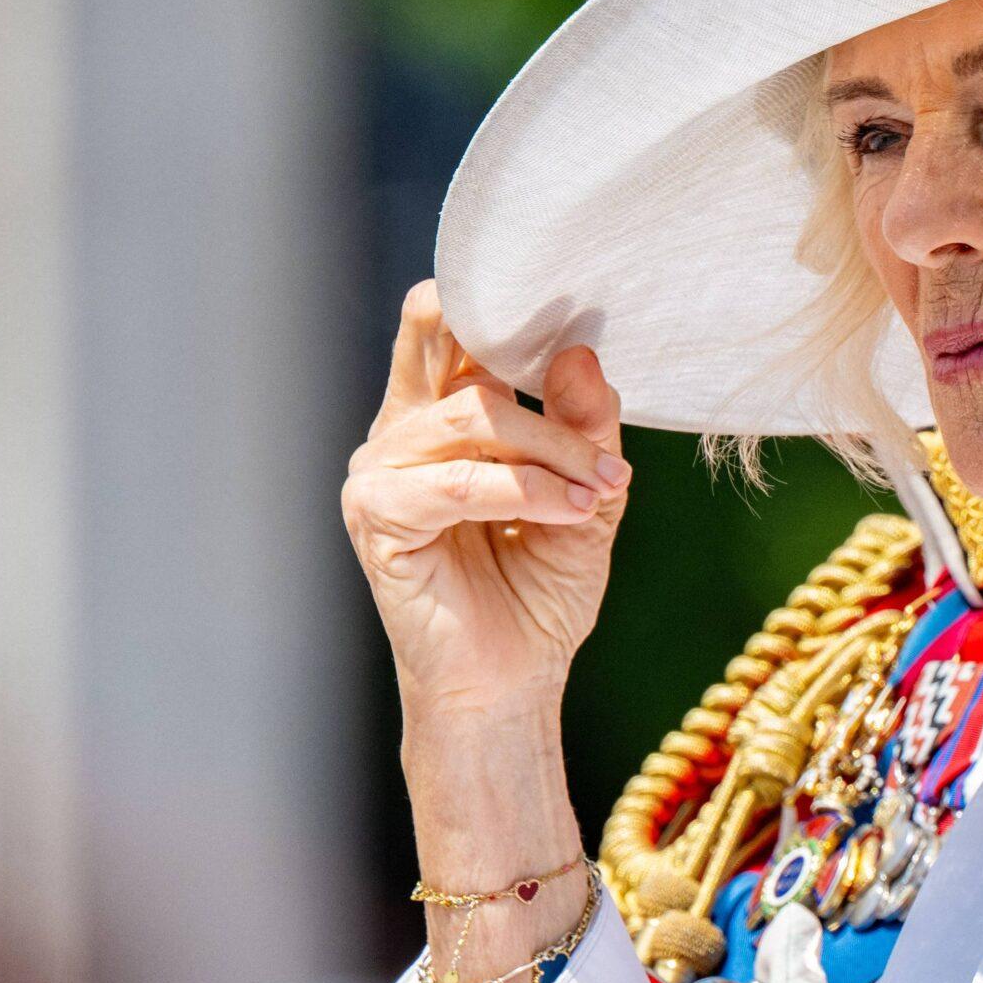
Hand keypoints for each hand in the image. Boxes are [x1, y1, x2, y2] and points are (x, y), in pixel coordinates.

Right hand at [342, 279, 630, 714]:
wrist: (513, 682)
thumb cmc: (540, 590)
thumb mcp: (588, 492)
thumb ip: (587, 425)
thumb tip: (580, 352)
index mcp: (445, 410)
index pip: (448, 321)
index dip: (494, 300)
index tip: (568, 306)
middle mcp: (404, 429)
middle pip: (451, 342)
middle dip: (538, 377)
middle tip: (604, 444)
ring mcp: (381, 470)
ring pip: (475, 416)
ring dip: (553, 453)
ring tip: (600, 493)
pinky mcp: (378, 517)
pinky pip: (461, 482)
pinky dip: (527, 493)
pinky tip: (571, 513)